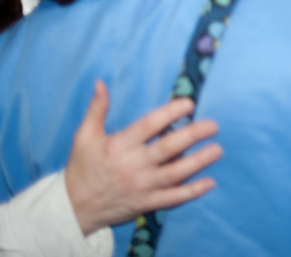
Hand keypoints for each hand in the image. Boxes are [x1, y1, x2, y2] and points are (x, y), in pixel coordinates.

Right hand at [65, 81, 222, 235]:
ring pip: (175, 173)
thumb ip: (97, 109)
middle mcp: (133, 166)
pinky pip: (173, 198)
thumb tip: (101, 83)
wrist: (73, 209)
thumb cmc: (82, 168)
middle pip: (168, 148)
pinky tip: (210, 182)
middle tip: (213, 125)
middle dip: (193, 135)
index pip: (149, 125)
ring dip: (199, 161)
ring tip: (217, 149)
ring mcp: (141, 187)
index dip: (170, 113)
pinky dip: (192, 192)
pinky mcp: (145, 204)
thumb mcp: (84, 136)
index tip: (189, 103)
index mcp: (119, 146)